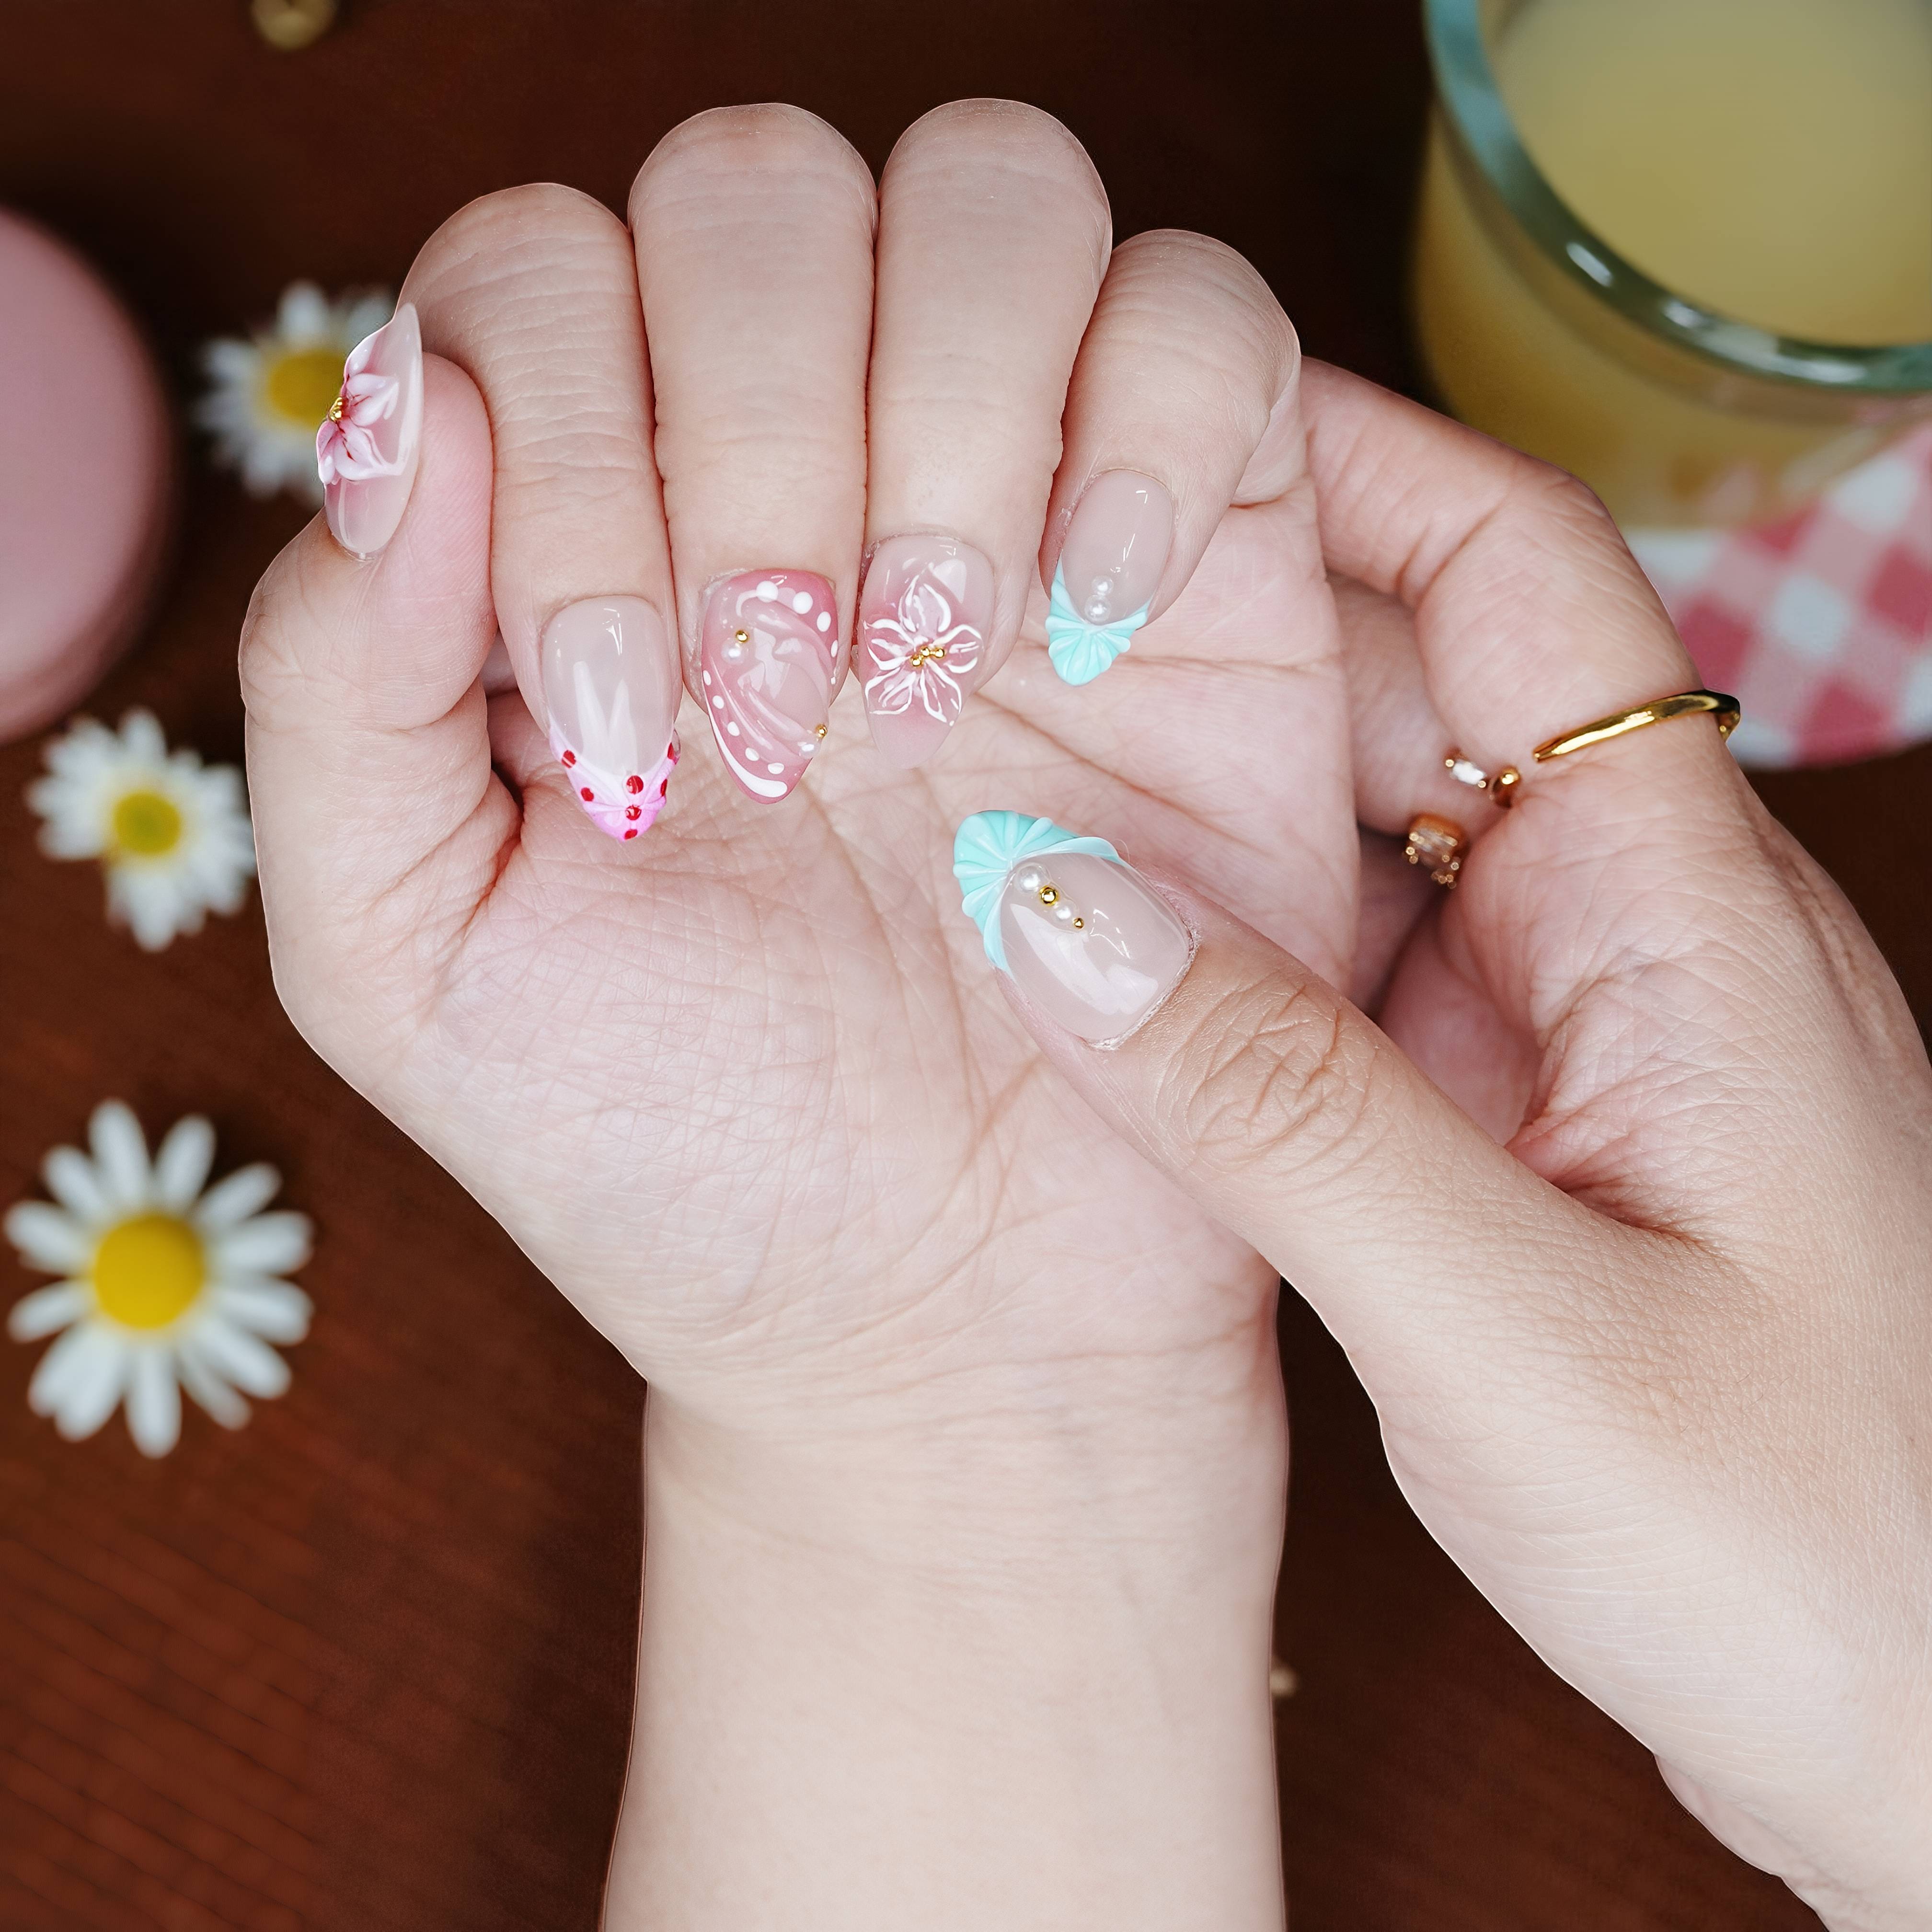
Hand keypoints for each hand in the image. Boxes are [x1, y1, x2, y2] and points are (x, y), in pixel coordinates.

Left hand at [243, 102, 1349, 1927]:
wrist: (944, 1308)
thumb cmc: (681, 1149)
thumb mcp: (409, 954)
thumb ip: (339, 678)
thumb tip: (420, 415)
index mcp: (596, 538)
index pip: (542, 276)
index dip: (569, 447)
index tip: (623, 727)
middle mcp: (798, 474)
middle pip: (759, 190)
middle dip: (750, 435)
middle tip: (782, 704)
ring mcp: (1013, 494)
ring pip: (993, 192)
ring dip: (943, 406)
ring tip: (936, 668)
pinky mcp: (1212, 557)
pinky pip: (1208, 318)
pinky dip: (1150, 418)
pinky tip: (1094, 613)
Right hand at [981, 362, 1931, 1930]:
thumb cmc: (1812, 1556)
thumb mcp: (1515, 1329)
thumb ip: (1276, 1113)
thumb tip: (1048, 901)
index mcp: (1678, 909)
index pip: (1518, 574)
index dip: (1345, 461)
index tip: (1149, 413)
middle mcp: (1634, 929)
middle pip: (1428, 688)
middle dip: (1232, 635)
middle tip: (1011, 614)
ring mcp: (1584, 1027)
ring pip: (1380, 843)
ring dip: (1223, 807)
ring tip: (1021, 772)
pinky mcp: (1539, 1124)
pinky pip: (1370, 982)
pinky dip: (1244, 959)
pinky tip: (1120, 984)